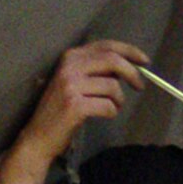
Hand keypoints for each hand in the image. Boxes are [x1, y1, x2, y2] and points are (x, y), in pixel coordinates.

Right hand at [0, 40, 147, 183]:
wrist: (38, 137)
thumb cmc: (58, 111)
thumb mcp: (72, 82)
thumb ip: (94, 70)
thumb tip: (125, 68)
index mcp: (70, 57)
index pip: (106, 46)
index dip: (129, 51)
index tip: (144, 61)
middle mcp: (69, 67)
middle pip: (112, 61)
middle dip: (132, 73)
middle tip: (140, 86)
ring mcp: (71, 86)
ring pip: (112, 87)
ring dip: (119, 100)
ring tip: (113, 107)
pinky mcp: (75, 106)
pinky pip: (108, 106)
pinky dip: (112, 112)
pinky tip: (105, 115)